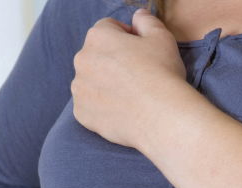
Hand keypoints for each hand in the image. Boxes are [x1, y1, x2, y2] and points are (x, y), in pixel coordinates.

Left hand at [71, 8, 190, 149]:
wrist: (160, 117)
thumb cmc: (162, 74)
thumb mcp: (161, 37)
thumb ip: (146, 21)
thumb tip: (138, 16)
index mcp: (97, 36)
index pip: (108, 28)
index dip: (127, 37)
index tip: (141, 52)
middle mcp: (81, 60)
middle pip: (97, 55)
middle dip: (112, 61)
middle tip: (136, 76)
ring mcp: (79, 89)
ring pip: (91, 82)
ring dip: (105, 84)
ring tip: (130, 95)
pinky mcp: (81, 113)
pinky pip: (90, 106)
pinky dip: (102, 107)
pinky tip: (122, 110)